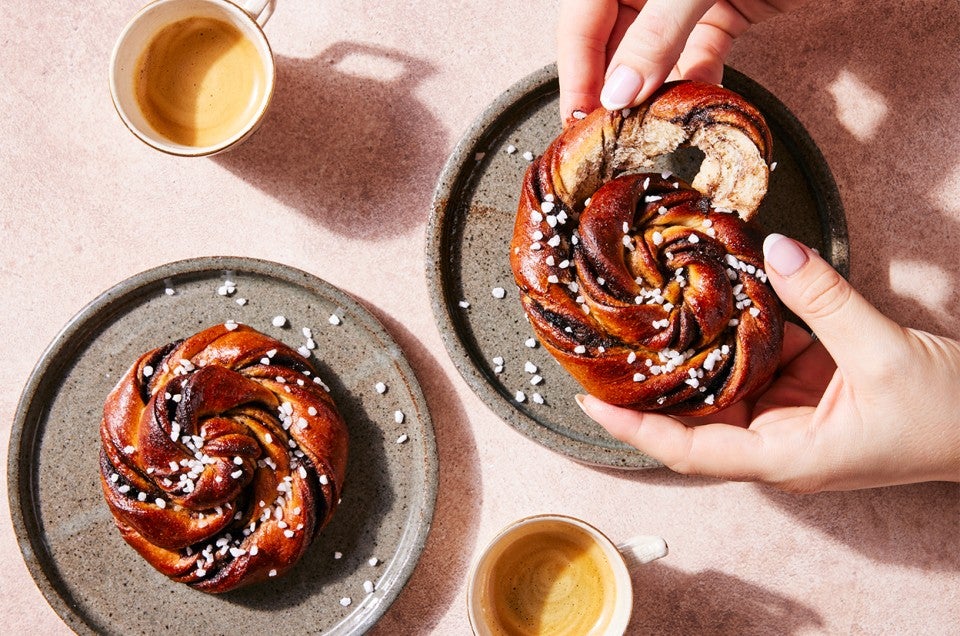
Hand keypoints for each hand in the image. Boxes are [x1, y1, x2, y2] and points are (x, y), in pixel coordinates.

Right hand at [557, 0, 803, 122]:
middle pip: (613, 43)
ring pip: (655, 56)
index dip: (576, 70)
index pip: (580, 22)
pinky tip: (696, 110)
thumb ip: (657, 34)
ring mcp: (684, 0)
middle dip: (615, 91)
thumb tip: (620, 94)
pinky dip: (697, 85)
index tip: (580, 121)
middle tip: (613, 139)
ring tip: (651, 133)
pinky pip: (698, 57)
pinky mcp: (724, 12)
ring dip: (656, 95)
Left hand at [576, 234, 959, 491]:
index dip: (636, 430)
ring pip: (721, 383)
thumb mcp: (883, 356)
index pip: (690, 451)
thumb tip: (778, 250)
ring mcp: (788, 412)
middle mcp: (775, 441)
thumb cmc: (948, 416)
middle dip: (647, 387)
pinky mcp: (806, 384)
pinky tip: (707, 296)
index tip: (590, 402)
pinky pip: (756, 357)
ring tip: (638, 315)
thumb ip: (827, 301)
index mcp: (785, 457)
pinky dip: (733, 331)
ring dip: (687, 352)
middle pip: (692, 419)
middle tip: (602, 346)